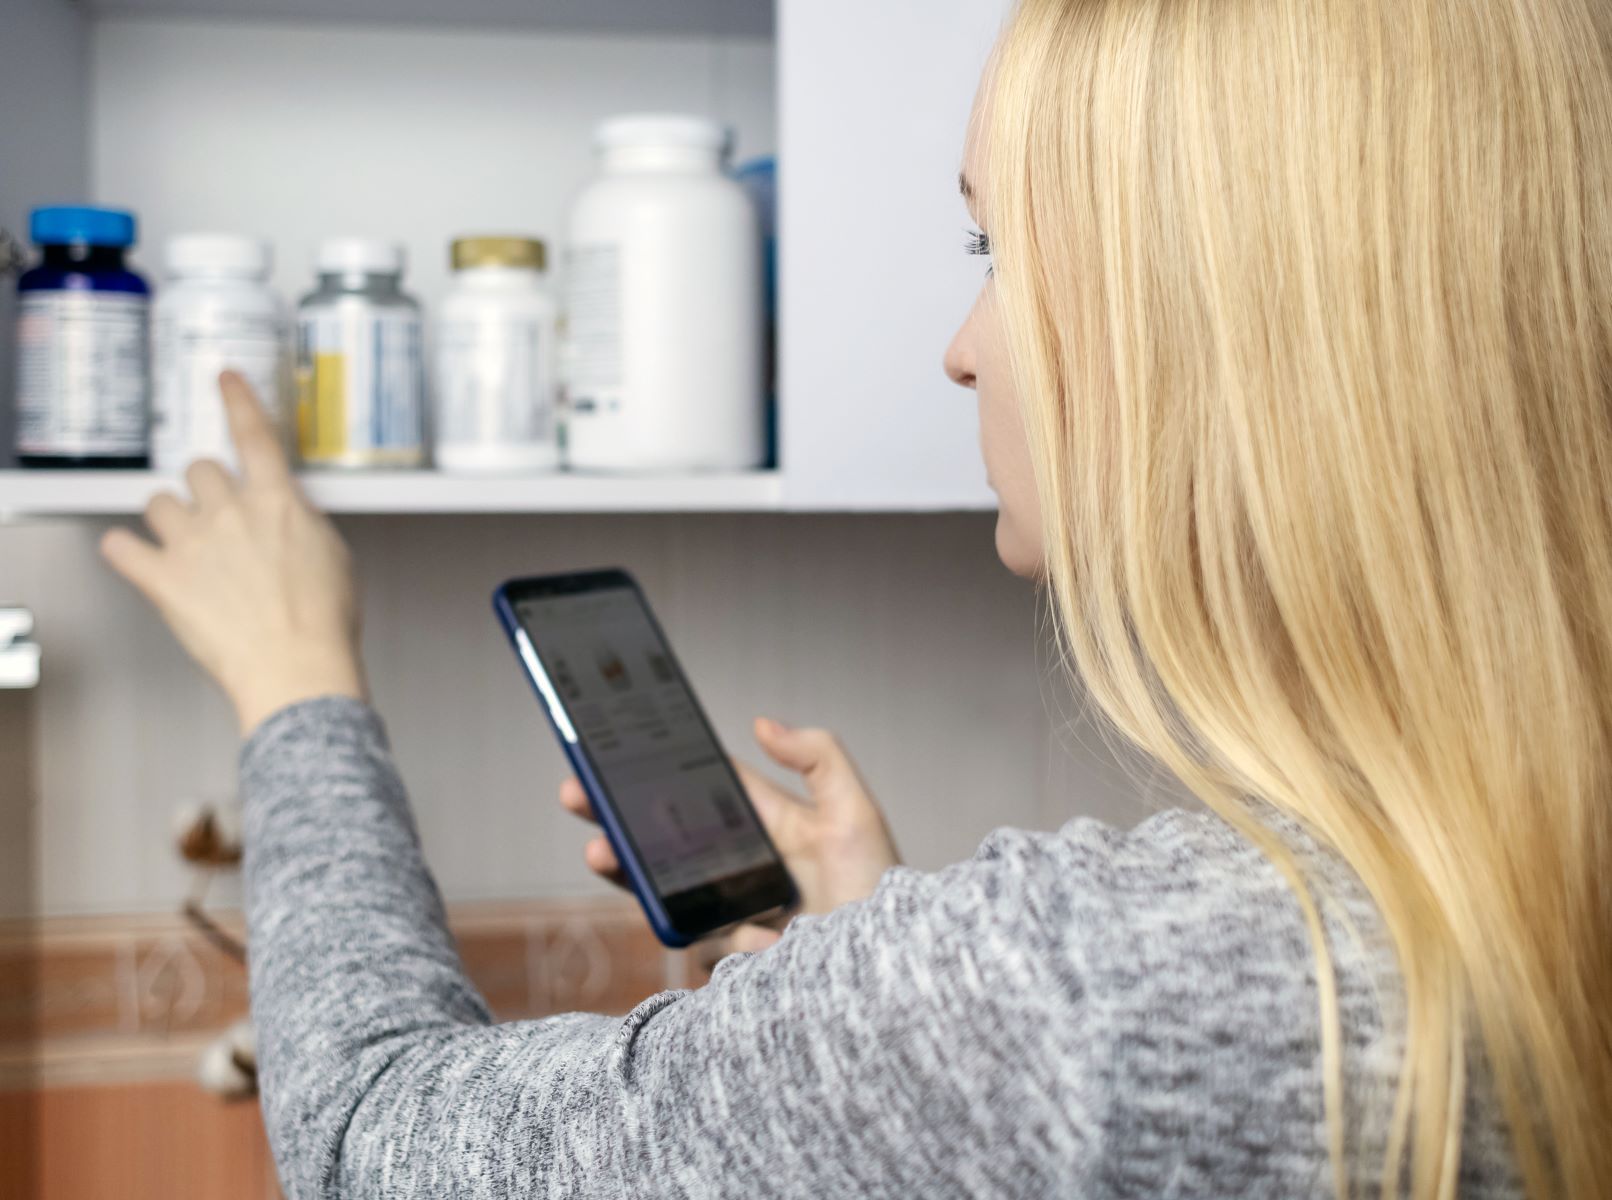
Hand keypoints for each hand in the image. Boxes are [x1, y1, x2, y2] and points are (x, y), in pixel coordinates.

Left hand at [100, 371, 366, 735]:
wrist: (298, 667)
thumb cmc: (323, 623)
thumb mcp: (335, 556)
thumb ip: (303, 522)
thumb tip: (289, 514)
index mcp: (277, 502)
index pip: (254, 434)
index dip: (238, 400)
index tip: (225, 379)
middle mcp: (230, 512)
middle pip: (200, 470)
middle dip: (206, 490)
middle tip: (216, 515)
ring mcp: (192, 543)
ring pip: (158, 502)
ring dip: (168, 517)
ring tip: (183, 541)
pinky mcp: (162, 579)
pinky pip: (121, 548)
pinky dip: (125, 550)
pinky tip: (133, 556)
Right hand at [559, 717, 899, 960]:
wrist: (889, 978)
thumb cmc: (880, 892)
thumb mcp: (856, 813)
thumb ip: (818, 757)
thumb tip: (761, 723)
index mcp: (770, 825)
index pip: (705, 788)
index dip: (662, 767)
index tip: (618, 749)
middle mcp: (744, 868)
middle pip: (666, 838)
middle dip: (619, 816)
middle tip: (578, 794)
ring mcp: (733, 912)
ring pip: (664, 888)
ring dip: (625, 870)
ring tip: (600, 852)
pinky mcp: (730, 957)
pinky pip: (698, 941)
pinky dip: (702, 931)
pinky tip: (736, 929)